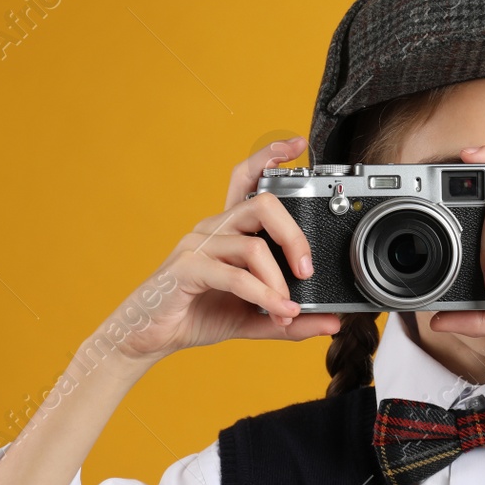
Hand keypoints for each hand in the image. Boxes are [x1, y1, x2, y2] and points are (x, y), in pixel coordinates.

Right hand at [106, 138, 342, 362]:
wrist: (152, 337)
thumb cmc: (198, 315)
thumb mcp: (255, 319)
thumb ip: (291, 318)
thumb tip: (332, 323)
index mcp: (228, 229)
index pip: (246, 178)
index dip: (269, 157)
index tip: (297, 147)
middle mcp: (213, 228)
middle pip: (262, 204)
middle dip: (294, 236)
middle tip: (307, 270)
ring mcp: (198, 245)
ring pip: (253, 246)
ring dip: (279, 281)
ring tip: (288, 309)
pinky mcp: (187, 268)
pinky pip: (234, 275)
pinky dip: (263, 296)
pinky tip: (277, 313)